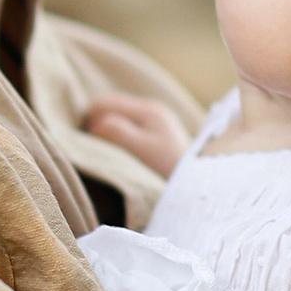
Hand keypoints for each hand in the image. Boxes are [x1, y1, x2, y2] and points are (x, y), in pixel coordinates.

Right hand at [81, 93, 195, 177]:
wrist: (200, 186)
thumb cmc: (170, 169)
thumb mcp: (141, 149)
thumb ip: (117, 132)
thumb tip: (95, 125)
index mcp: (148, 110)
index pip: (104, 104)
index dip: (90, 123)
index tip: (89, 147)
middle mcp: (152, 110)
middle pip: (110, 108)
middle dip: (97, 126)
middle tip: (95, 151)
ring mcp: (155, 122)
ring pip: (118, 119)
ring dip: (107, 132)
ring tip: (108, 154)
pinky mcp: (157, 135)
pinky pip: (127, 129)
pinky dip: (118, 138)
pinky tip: (121, 155)